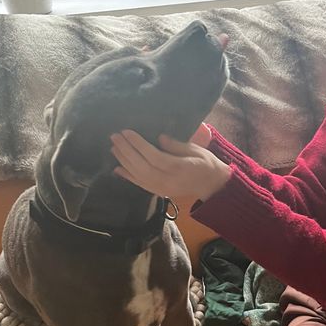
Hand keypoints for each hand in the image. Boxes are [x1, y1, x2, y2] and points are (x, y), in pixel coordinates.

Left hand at [110, 129, 229, 201]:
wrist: (212, 186)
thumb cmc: (206, 164)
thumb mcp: (196, 150)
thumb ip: (177, 146)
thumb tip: (160, 138)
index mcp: (179, 168)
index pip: (154, 156)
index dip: (138, 144)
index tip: (127, 132)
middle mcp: (168, 180)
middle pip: (142, 166)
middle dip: (126, 151)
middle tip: (115, 137)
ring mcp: (162, 188)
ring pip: (138, 175)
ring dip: (124, 161)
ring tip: (114, 147)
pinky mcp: (159, 192)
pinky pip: (140, 184)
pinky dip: (127, 177)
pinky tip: (117, 168)